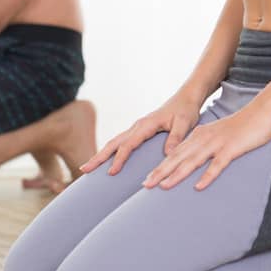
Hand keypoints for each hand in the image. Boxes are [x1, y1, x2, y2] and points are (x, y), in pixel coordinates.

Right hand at [81, 94, 202, 176]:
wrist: (187, 98)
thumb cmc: (186, 110)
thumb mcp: (185, 124)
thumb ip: (176, 138)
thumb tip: (167, 155)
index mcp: (146, 125)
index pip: (129, 144)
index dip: (120, 159)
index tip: (112, 172)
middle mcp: (138, 126)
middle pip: (113, 143)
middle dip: (98, 157)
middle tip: (83, 170)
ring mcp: (137, 128)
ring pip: (114, 142)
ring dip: (100, 155)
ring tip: (87, 168)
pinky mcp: (139, 131)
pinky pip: (121, 142)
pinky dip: (110, 152)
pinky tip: (105, 161)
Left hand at [143, 104, 270, 190]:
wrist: (262, 111)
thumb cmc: (241, 126)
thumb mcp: (218, 136)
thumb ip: (204, 147)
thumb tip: (193, 161)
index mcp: (199, 136)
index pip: (175, 154)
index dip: (160, 167)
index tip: (146, 181)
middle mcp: (204, 139)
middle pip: (178, 158)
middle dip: (160, 172)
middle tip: (145, 186)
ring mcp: (217, 143)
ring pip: (193, 161)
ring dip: (177, 174)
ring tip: (164, 187)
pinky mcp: (231, 148)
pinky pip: (217, 164)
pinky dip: (207, 176)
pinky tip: (198, 186)